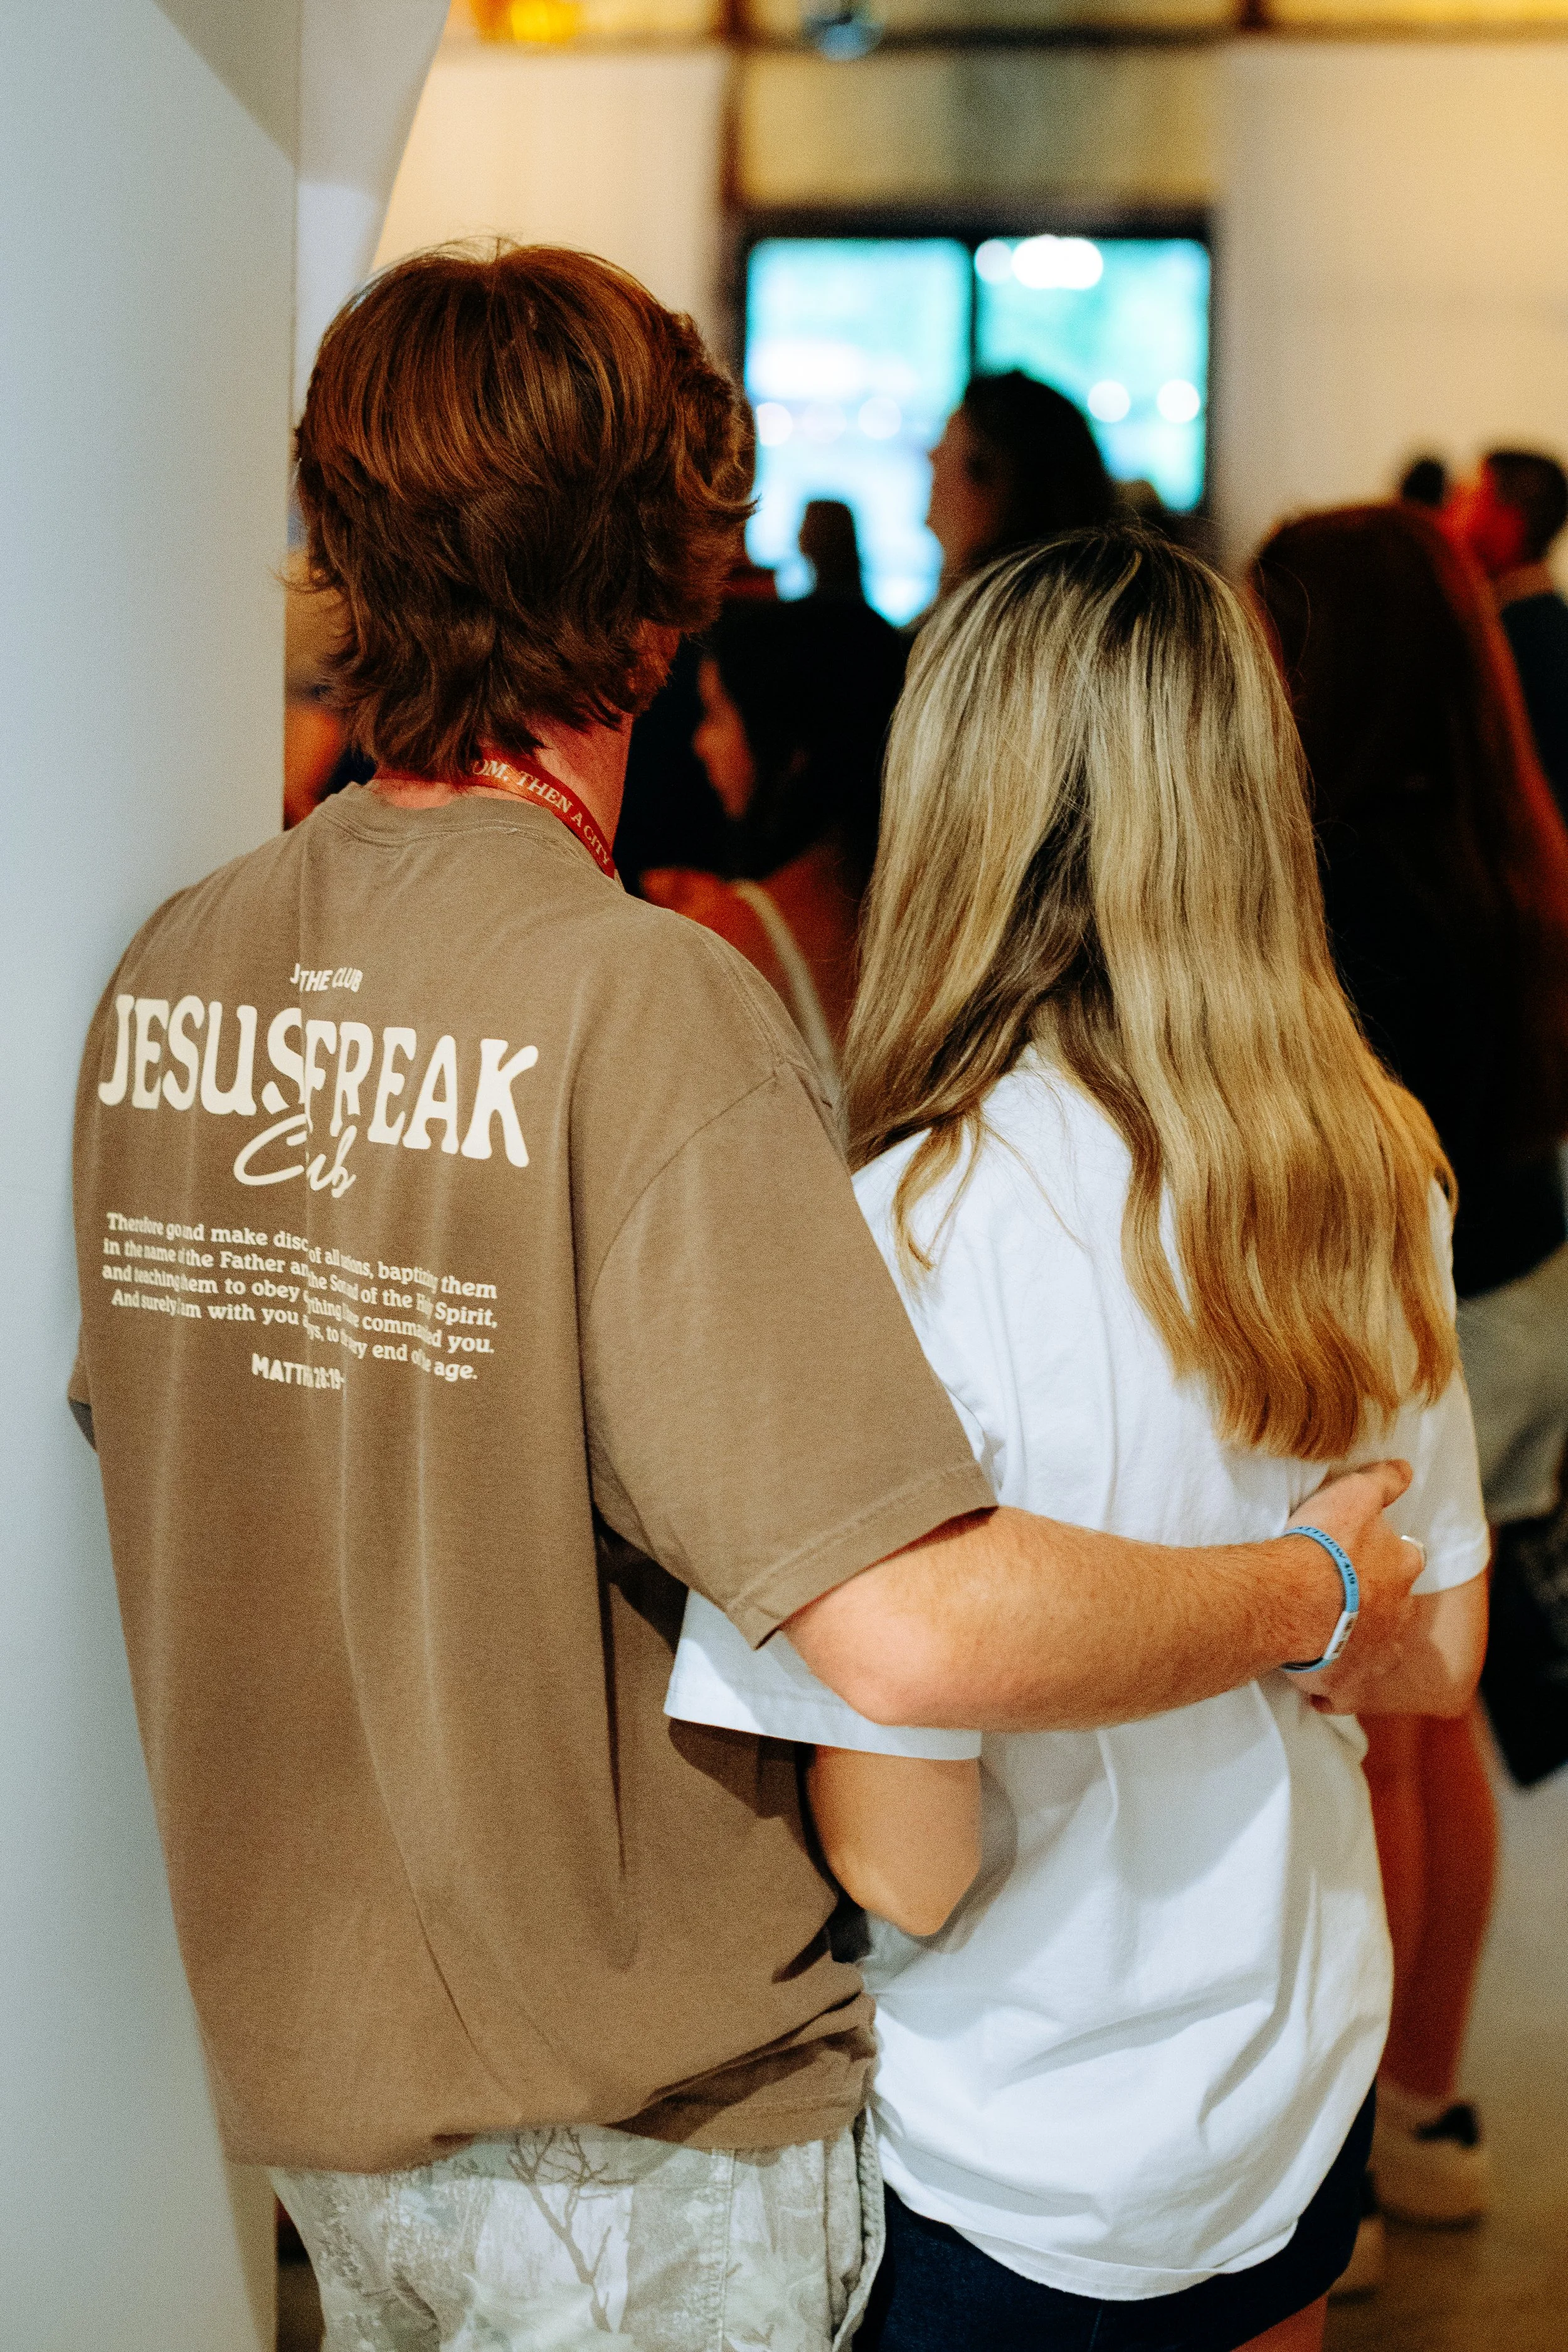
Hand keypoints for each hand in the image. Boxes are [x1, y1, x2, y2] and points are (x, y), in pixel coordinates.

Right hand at [1283, 1459, 1423, 1712]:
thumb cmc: (1323, 1544)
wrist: (1293, 1598)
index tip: (1365, 1557)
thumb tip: (1407, 1468)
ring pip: (1373, 1651)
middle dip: (1374, 1606)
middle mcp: (1398, 1615)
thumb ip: (1383, 1481)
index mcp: (1402, 1568)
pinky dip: (1332, 1689)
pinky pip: (1342, 1694)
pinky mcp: (1348, 1686)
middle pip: (1394, 1610)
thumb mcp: (1354, 1494)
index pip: (1407, 1559)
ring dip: (1355, 1645)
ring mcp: (1376, 1654)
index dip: (1387, 1558)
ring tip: (1324, 1636)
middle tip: (1340, 1597)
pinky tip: (1313, 1679)